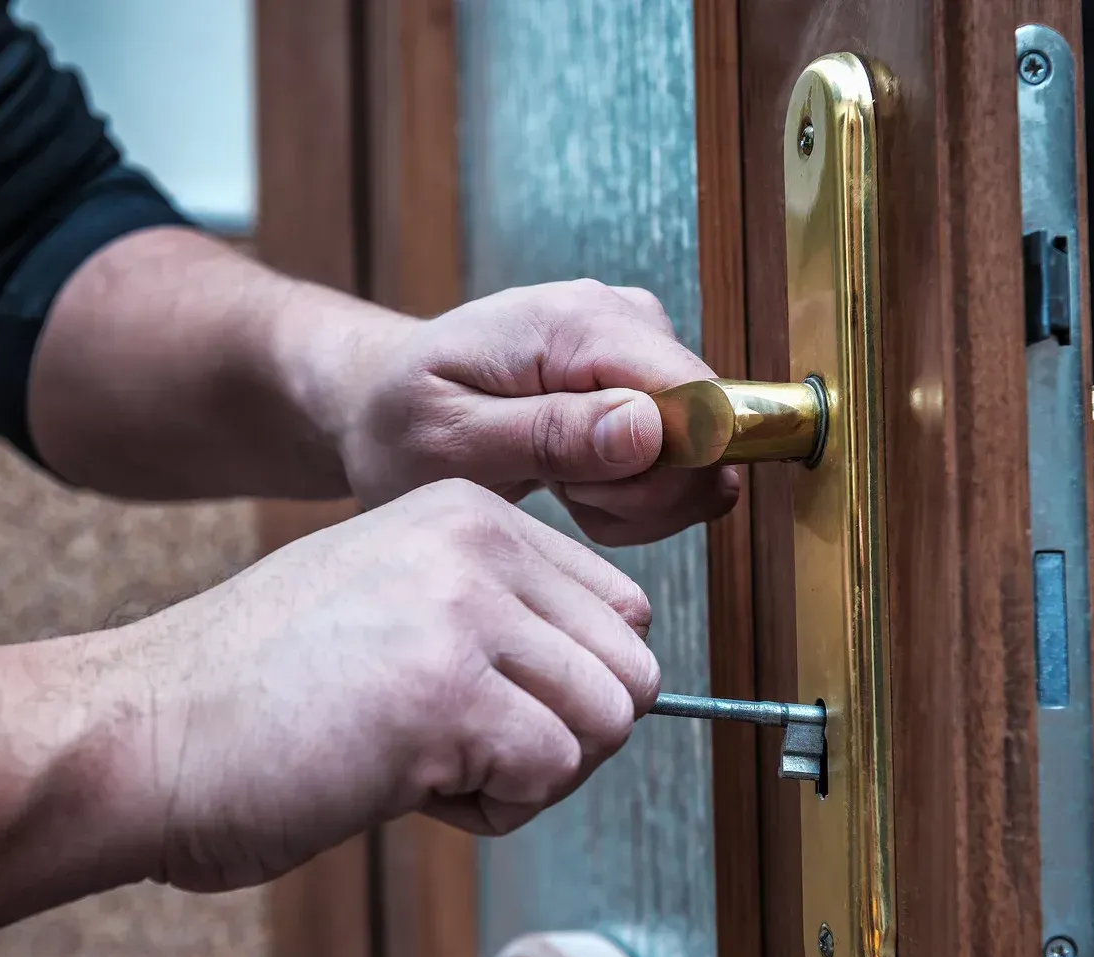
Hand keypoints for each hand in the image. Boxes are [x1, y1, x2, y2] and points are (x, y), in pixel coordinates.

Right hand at [96, 479, 659, 891]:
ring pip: (607, 723)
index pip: (621, 611)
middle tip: (464, 751)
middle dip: (565, 737)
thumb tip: (612, 688)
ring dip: (532, 775)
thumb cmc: (258, 695)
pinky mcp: (444, 694)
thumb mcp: (392, 601)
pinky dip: (492, 810)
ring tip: (430, 764)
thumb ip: (497, 616)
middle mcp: (476, 543)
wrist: (137, 736)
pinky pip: (550, 774)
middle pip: (630, 673)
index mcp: (468, 514)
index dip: (570, 686)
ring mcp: (462, 613)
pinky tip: (405, 785)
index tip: (486, 707)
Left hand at [285, 279, 741, 545]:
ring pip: (701, 461)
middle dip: (639, 494)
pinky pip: (684, 466)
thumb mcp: (453, 443)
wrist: (385, 400)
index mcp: (578, 321)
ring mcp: (644, 349)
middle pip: (709, 437)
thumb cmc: (402, 421)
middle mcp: (628, 319)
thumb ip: (551, 434)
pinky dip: (631, 497)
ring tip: (560, 484)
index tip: (584, 491)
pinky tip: (575, 482)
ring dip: (633, 500)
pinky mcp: (650, 383)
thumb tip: (652, 428)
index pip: (693, 398)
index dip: (661, 471)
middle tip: (559, 492)